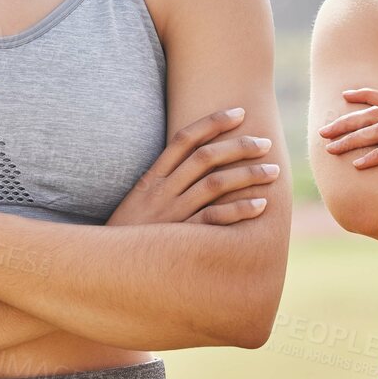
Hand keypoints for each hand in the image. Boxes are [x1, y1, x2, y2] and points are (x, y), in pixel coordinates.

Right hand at [107, 107, 276, 225]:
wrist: (104, 266)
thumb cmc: (126, 235)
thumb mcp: (138, 202)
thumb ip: (162, 185)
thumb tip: (194, 169)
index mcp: (152, 178)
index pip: (184, 139)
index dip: (212, 122)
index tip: (239, 112)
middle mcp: (162, 191)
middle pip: (205, 157)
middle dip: (239, 146)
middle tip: (265, 142)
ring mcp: (171, 214)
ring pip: (214, 184)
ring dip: (247, 174)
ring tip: (272, 171)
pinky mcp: (179, 238)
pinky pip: (213, 219)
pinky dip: (239, 210)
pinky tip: (261, 205)